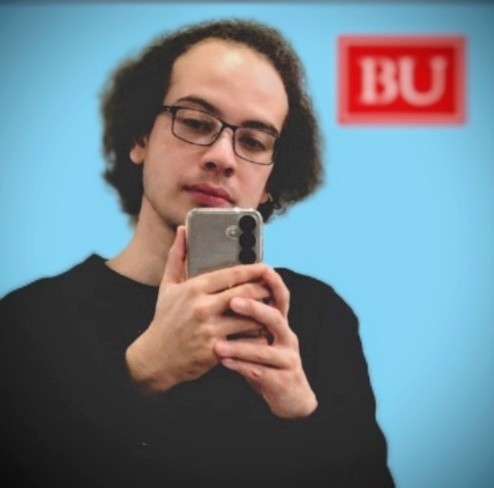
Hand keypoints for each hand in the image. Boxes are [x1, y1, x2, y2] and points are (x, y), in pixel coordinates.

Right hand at [125, 226, 271, 394]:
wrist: (155, 358)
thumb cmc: (165, 320)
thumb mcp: (167, 286)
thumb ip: (177, 257)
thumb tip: (182, 231)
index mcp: (193, 288)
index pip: (231, 274)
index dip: (253, 270)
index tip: (265, 268)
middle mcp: (202, 307)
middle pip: (245, 292)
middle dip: (263, 289)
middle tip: (272, 288)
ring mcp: (210, 330)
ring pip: (249, 317)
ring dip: (263, 313)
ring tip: (270, 308)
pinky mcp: (216, 350)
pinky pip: (245, 339)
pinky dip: (256, 335)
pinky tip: (261, 331)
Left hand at [214, 267, 317, 418]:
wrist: (290, 396)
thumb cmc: (267, 361)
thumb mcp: (262, 336)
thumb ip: (248, 317)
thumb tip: (226, 291)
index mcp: (280, 323)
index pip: (280, 297)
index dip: (274, 282)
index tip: (261, 268)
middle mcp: (287, 337)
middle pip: (274, 318)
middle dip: (254, 308)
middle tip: (232, 302)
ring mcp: (287, 359)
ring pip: (265, 349)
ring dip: (241, 346)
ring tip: (218, 344)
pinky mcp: (282, 380)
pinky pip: (260, 372)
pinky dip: (241, 367)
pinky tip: (224, 363)